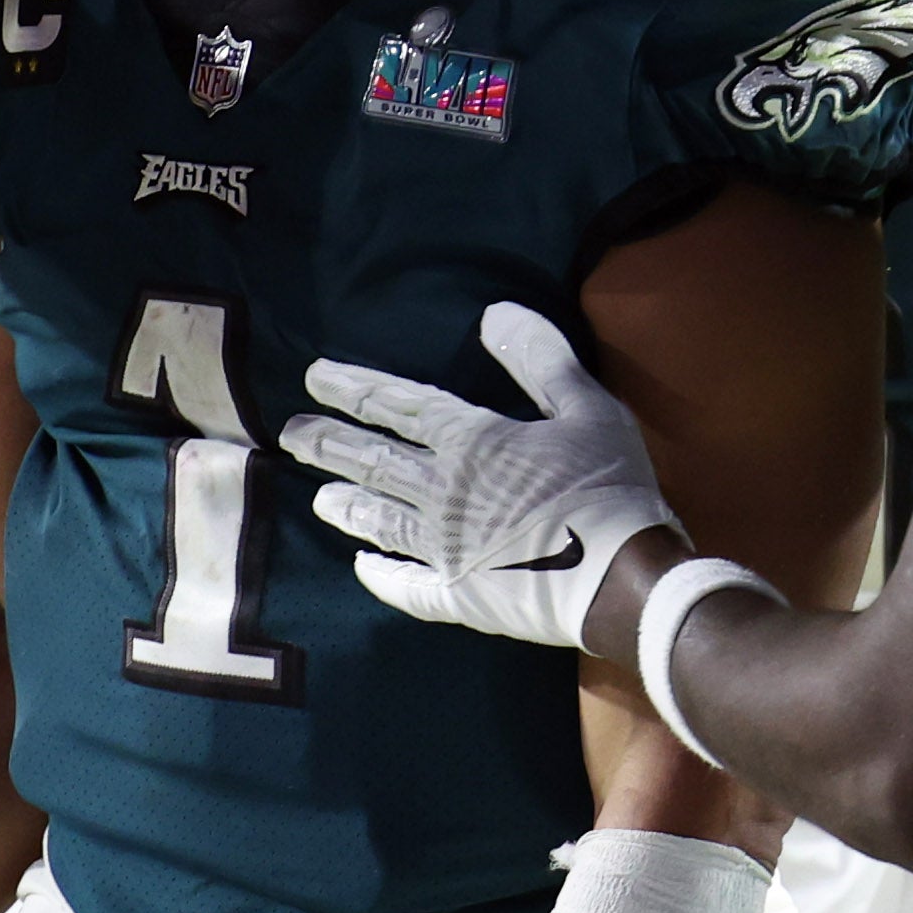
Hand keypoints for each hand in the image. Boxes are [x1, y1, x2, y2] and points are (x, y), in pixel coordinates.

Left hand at [281, 302, 680, 648]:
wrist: (622, 577)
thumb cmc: (608, 485)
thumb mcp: (586, 405)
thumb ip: (539, 359)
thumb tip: (492, 314)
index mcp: (472, 440)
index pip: (401, 405)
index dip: (357, 388)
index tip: (315, 377)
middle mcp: (443, 492)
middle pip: (376, 460)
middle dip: (331, 442)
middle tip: (290, 433)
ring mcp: (444, 549)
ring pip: (382, 519)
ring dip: (348, 504)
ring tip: (316, 495)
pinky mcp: (457, 597)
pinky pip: (407, 587)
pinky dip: (381, 576)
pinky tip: (361, 568)